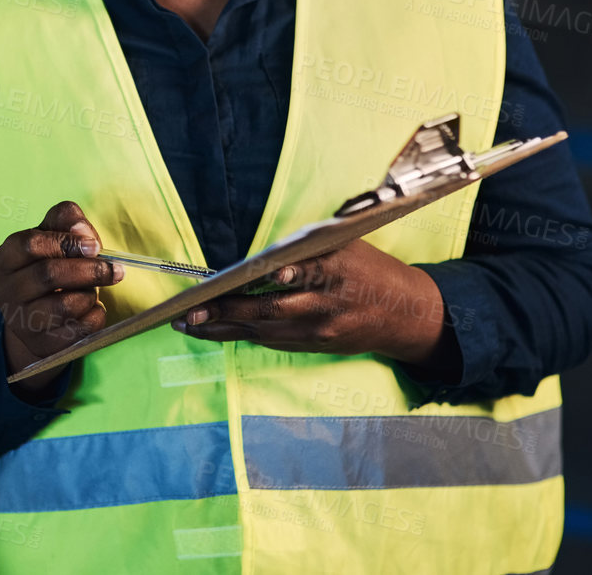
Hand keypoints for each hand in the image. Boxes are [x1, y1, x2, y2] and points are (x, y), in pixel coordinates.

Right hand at [0, 201, 122, 396]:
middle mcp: (5, 291)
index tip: (94, 245)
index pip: (31, 244)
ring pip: (64, 306)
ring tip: (93, 289)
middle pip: (49, 274)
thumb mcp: (51, 235)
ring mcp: (21, 322)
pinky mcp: (41, 345)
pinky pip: (78, 331)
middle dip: (89, 270)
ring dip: (90, 294)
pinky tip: (92, 308)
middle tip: (114, 269)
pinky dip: (95, 316)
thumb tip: (83, 232)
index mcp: (5, 259)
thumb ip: (66, 220)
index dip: (66, 242)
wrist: (36, 317)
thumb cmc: (48, 265)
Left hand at [171, 240, 459, 374]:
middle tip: (194, 310)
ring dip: (223, 328)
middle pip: (275, 309)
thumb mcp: (349, 246)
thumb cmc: (370, 269)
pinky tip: (211, 330)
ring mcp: (320, 330)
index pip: (313, 272)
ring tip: (186, 324)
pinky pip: (271, 341)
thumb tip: (267, 250)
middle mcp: (328, 304)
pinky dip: (239, 334)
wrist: (405, 314)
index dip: (292, 274)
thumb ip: (310, 248)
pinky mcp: (314, 345)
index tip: (271, 273)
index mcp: (340, 270)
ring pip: (264, 331)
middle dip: (231, 310)